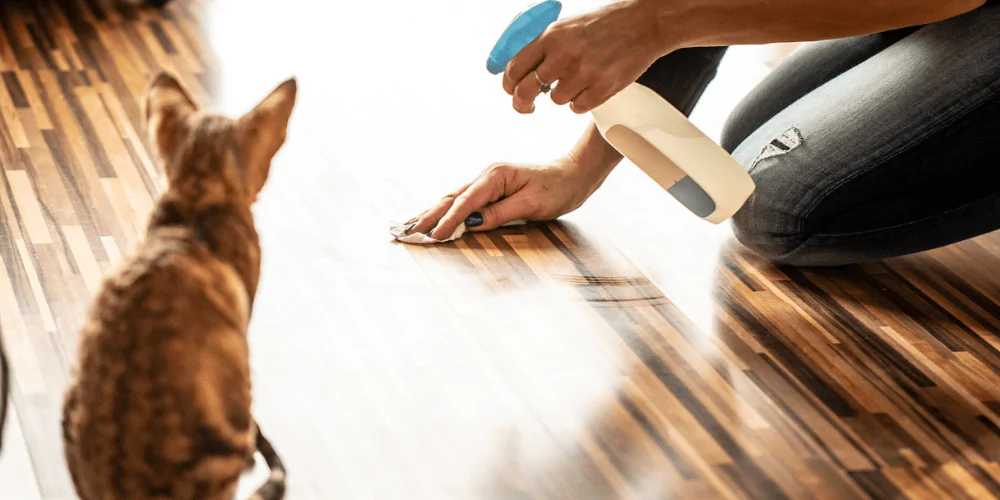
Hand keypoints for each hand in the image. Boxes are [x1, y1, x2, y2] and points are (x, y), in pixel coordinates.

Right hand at [407, 154, 611, 239]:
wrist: (573, 174)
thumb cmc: (557, 188)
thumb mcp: (532, 203)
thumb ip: (501, 213)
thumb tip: (473, 223)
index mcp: (495, 176)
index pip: (466, 202)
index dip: (448, 220)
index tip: (433, 236)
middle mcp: (486, 176)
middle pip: (451, 198)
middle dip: (428, 215)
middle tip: (407, 232)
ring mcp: (486, 182)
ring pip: (453, 199)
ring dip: (431, 213)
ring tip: (411, 226)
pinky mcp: (490, 190)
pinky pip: (462, 201)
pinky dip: (445, 211)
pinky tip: (433, 218)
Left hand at [503, 1, 665, 114]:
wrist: (644, 24)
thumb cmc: (605, 25)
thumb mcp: (567, 27)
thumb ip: (543, 47)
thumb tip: (520, 70)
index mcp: (551, 36)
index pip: (514, 68)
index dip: (509, 85)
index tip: (512, 91)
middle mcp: (563, 54)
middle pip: (526, 90)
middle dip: (522, 103)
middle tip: (528, 107)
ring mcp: (583, 73)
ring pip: (556, 100)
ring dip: (564, 94)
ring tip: (581, 78)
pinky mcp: (602, 88)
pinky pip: (578, 107)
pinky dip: (582, 101)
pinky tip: (593, 85)